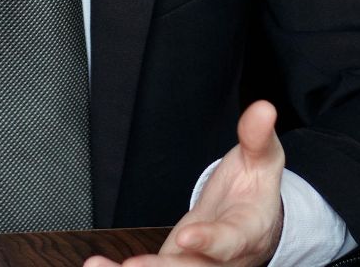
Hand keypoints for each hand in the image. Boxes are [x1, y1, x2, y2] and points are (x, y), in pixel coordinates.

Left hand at [86, 100, 285, 266]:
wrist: (254, 226)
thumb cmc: (255, 193)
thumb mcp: (262, 161)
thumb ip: (258, 138)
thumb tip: (263, 109)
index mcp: (245, 233)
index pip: (228, 242)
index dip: (208, 242)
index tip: (187, 236)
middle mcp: (220, 260)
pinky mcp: (175, 266)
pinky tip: (96, 266)